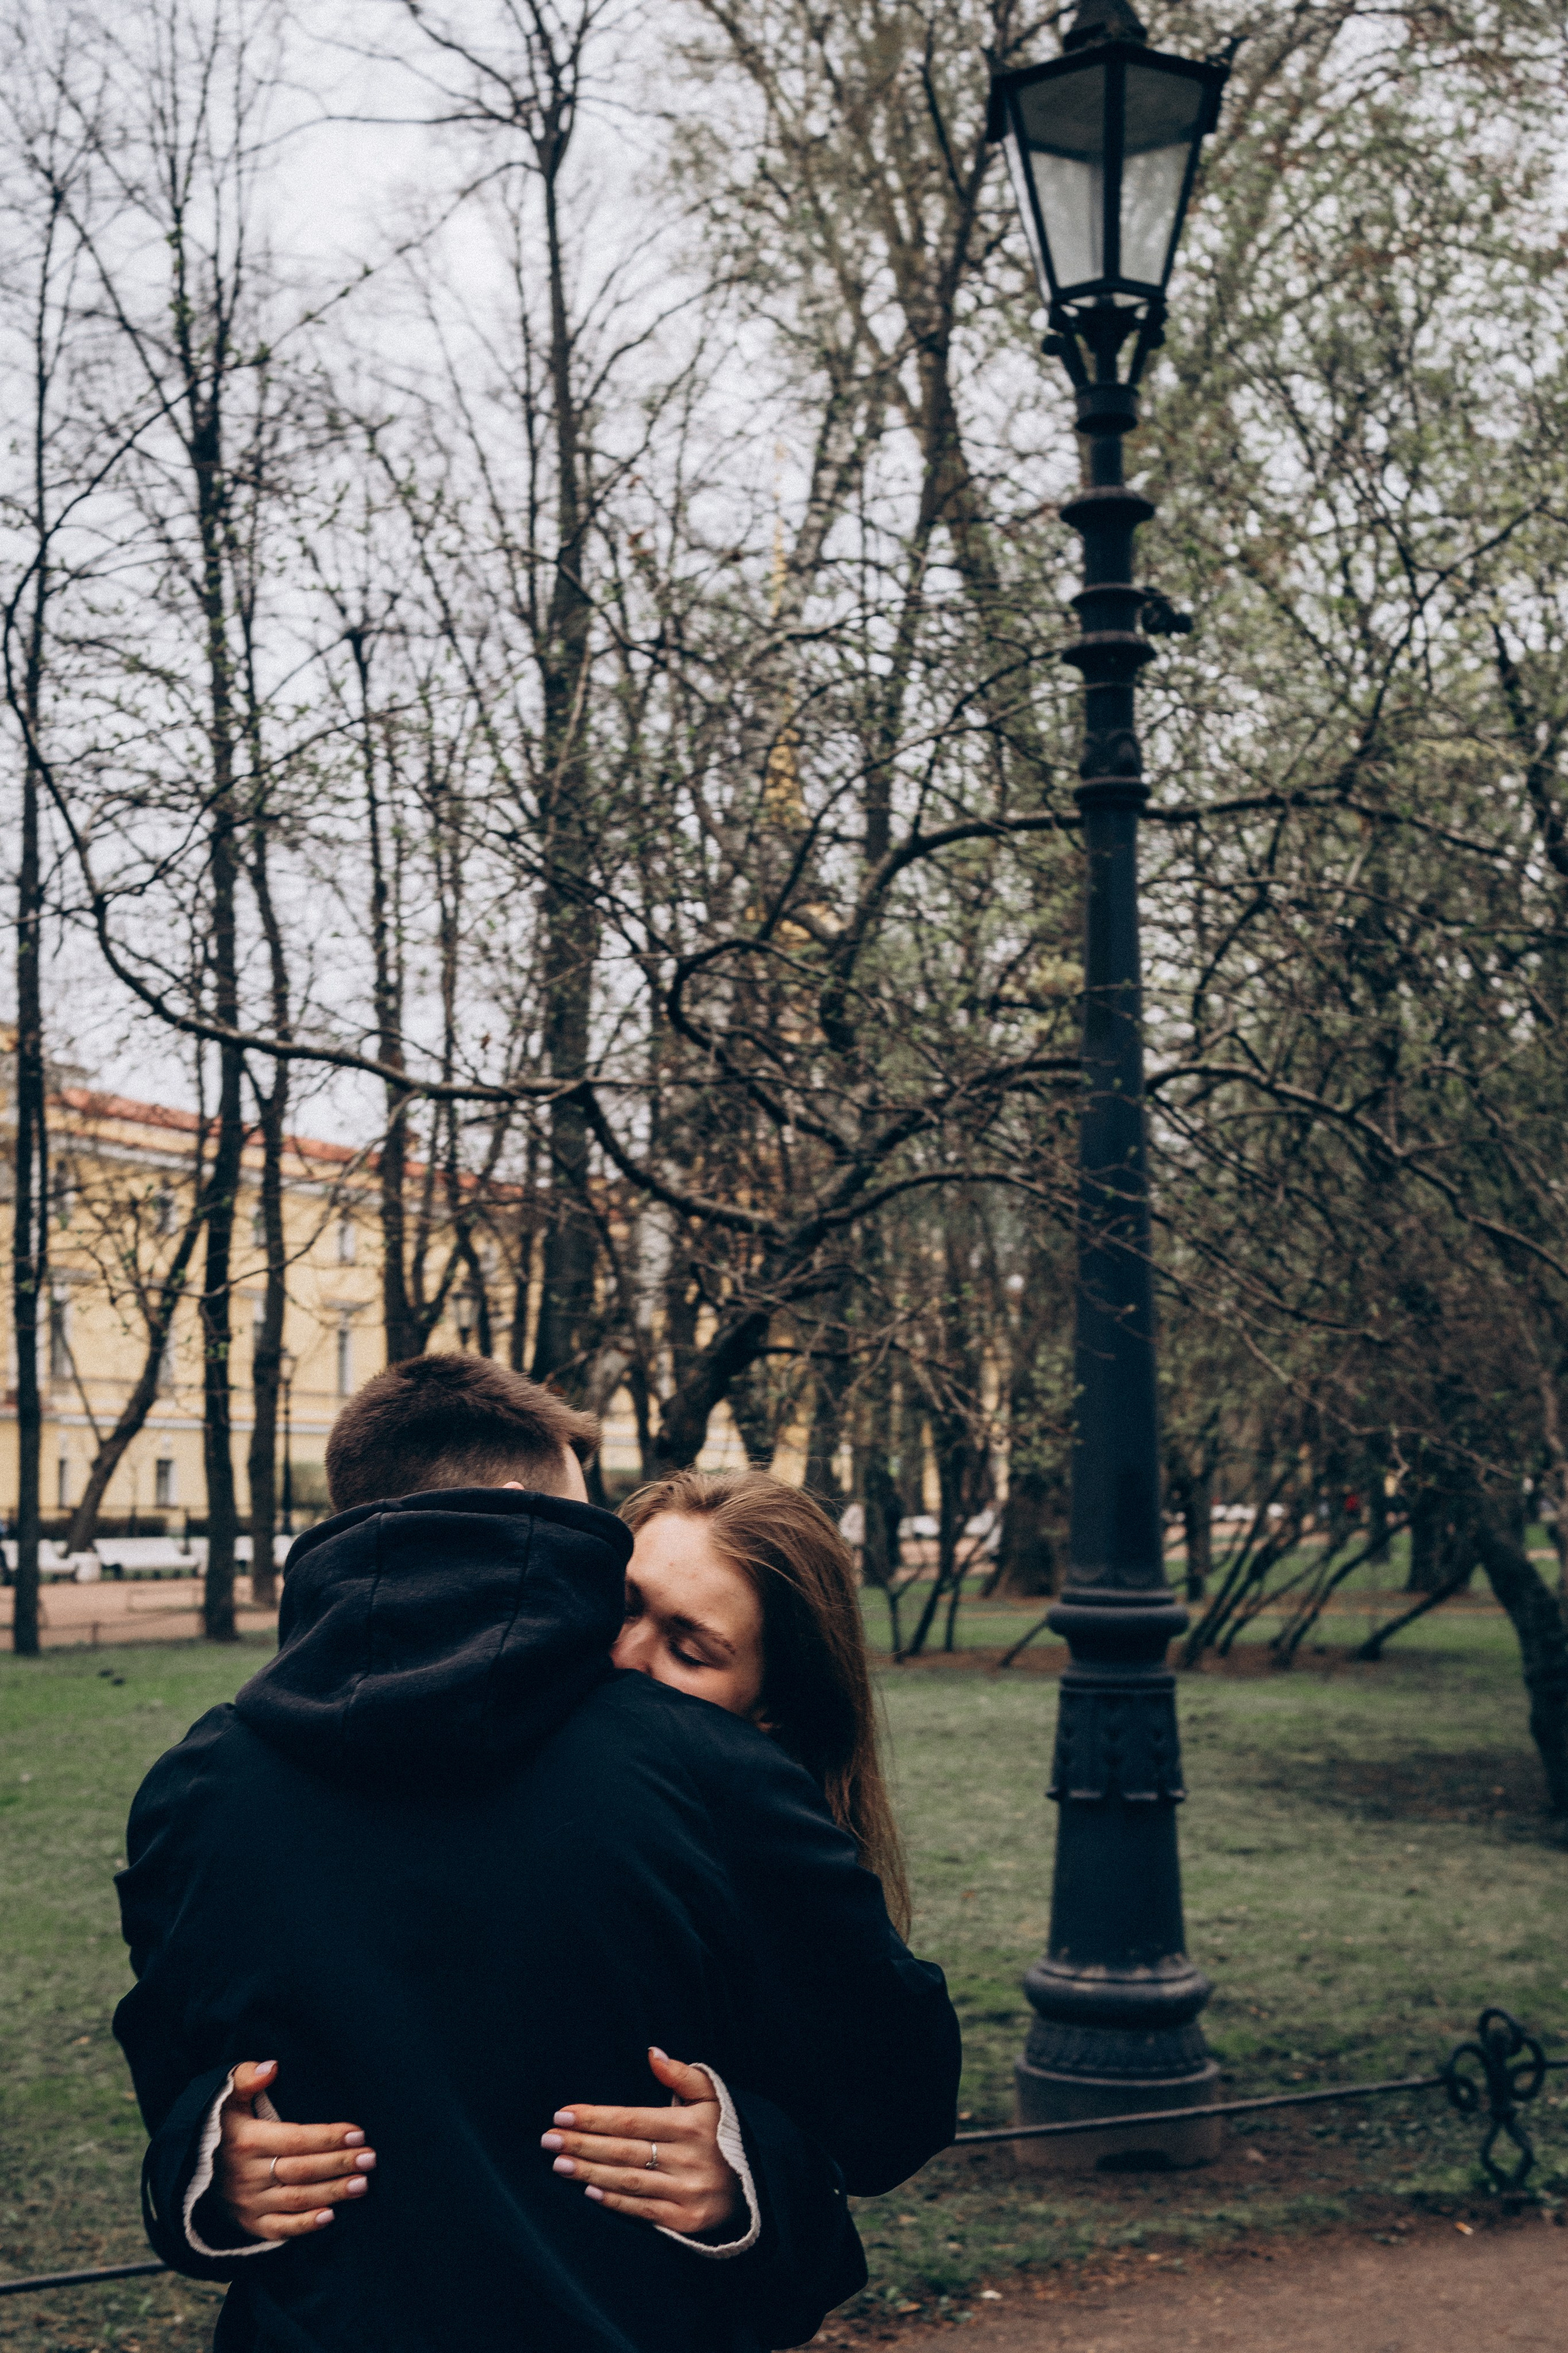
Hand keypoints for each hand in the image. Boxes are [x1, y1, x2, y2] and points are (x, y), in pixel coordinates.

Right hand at [214, 2062, 376, 2241]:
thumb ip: (247, 2077)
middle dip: (339, 2163)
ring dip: (332, 2192)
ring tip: (362, 2184)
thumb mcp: (226, 2096)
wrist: (189, 2165)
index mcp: (248, 2141)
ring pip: (297, 2199)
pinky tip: (331, 2216)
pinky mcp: (249, 2223)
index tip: (359, 2133)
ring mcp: (248, 2202)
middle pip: (302, 2170)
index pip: (296, 2139)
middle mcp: (248, 2174)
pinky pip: (279, 2229)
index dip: (328, 2137)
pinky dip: (304, 2225)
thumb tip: (272, 2067)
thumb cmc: (220, 2124)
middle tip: (371, 2158)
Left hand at [541, 2048, 741, 2237]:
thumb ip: (683, 2074)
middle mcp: (688, 2159)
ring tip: (558, 2163)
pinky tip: (589, 2190)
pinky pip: (642, 2210)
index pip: (632, 2120)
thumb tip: (653, 2052)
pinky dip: (614, 2200)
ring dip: (589, 2172)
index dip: (595, 2118)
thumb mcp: (713, 2097)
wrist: (757, 2183)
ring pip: (628, 2180)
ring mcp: (686, 2192)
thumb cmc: (725, 2132)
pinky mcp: (686, 2219)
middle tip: (548, 2139)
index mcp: (691, 2126)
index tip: (562, 2115)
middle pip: (623, 2151)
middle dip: (582, 2144)